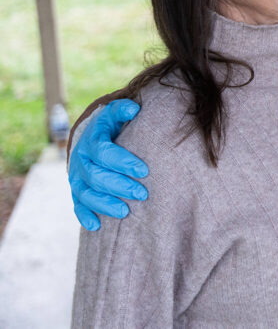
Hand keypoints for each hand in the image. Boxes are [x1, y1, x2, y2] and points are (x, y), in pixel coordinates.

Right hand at [68, 99, 149, 230]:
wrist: (91, 137)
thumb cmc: (111, 127)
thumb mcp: (114, 115)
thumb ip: (123, 110)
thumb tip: (135, 108)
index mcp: (92, 141)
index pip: (105, 152)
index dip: (123, 162)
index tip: (145, 171)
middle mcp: (81, 160)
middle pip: (96, 176)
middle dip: (120, 186)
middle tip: (142, 194)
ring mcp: (76, 177)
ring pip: (86, 194)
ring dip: (105, 204)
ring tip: (126, 212)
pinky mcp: (76, 191)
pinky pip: (77, 206)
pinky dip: (85, 216)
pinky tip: (96, 226)